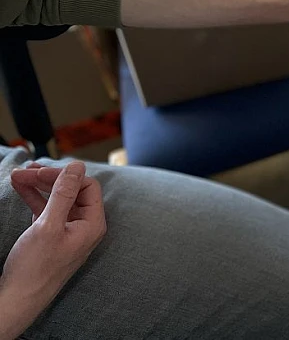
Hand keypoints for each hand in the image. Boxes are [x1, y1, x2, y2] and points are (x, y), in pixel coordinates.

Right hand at [0, 162, 105, 338]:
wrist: (16, 301)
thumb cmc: (35, 268)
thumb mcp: (49, 225)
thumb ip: (64, 194)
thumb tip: (78, 166)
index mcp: (92, 224)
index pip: (87, 186)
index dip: (65, 176)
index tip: (39, 171)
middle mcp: (85, 227)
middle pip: (72, 191)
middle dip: (48, 178)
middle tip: (25, 170)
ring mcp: (69, 232)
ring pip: (57, 200)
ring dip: (38, 186)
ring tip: (18, 175)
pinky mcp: (53, 237)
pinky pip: (47, 211)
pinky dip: (34, 199)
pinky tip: (21, 189)